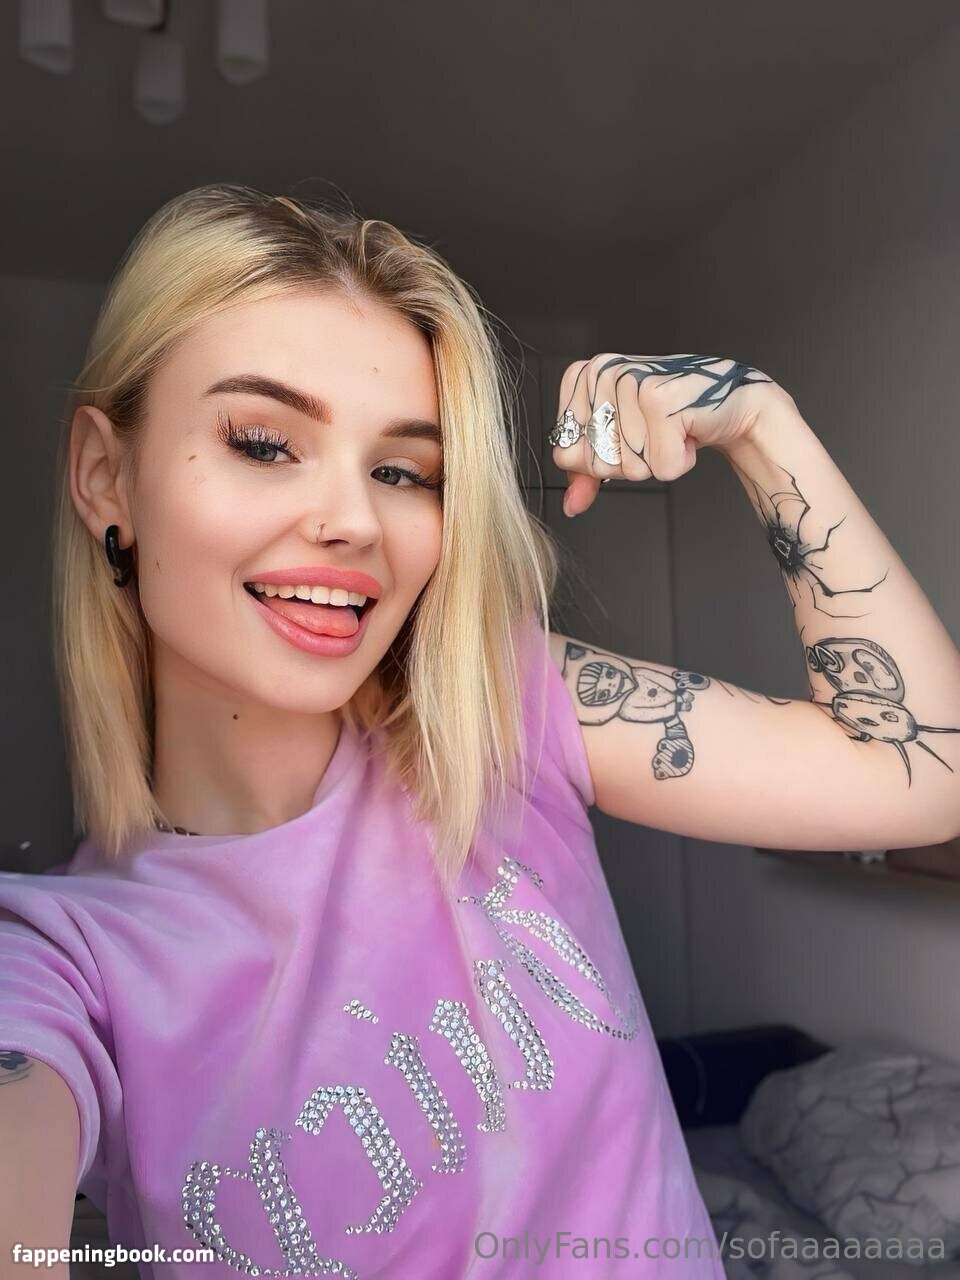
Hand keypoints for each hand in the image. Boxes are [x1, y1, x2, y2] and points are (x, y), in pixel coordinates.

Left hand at [551, 353, 788, 515]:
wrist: (730, 401)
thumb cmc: (674, 416)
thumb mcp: (621, 442)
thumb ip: (588, 471)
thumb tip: (571, 505)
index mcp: (583, 377)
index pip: (565, 455)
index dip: (602, 460)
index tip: (628, 436)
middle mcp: (602, 372)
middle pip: (596, 464)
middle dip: (632, 463)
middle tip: (654, 434)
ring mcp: (630, 381)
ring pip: (628, 467)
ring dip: (658, 461)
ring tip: (671, 430)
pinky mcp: (660, 400)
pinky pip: (659, 467)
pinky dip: (679, 461)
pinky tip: (686, 432)